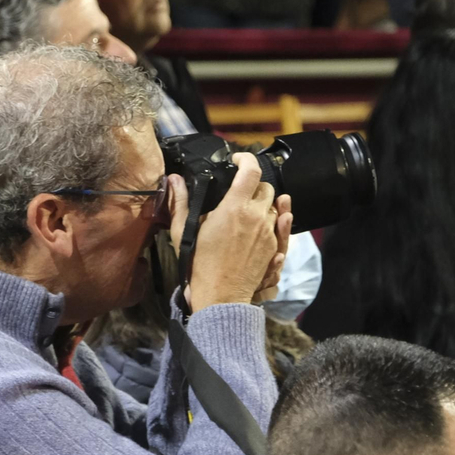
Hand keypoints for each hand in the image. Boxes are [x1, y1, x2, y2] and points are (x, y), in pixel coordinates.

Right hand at [168, 153, 290, 311]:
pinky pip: (280, 226)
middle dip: (254, 185)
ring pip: (275, 206)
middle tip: (239, 191)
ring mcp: (268, 232)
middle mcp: (257, 216)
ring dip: (264, 204)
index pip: (251, 170)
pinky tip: (259, 226)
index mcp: (235, 207)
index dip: (246, 159)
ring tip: (248, 211)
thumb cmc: (199, 264)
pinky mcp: (274, 248)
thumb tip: (174, 180)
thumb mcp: (184, 231)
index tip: (237, 160)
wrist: (221, 296)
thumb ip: (181, 201)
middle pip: (266, 187)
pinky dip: (272, 221)